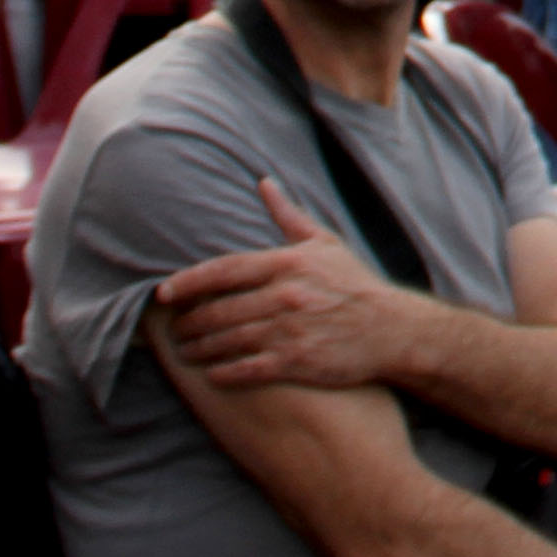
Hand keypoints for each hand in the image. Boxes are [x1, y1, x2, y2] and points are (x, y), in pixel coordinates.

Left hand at [158, 176, 418, 393]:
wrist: (391, 329)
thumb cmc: (354, 284)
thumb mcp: (326, 243)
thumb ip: (289, 216)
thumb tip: (264, 183)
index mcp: (289, 263)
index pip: (224, 270)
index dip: (188, 281)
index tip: (164, 292)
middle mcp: (285, 296)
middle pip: (218, 310)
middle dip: (189, 322)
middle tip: (174, 330)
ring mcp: (289, 331)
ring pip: (226, 341)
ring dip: (199, 348)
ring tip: (186, 351)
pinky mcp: (295, 362)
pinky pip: (245, 370)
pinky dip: (223, 373)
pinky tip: (212, 373)